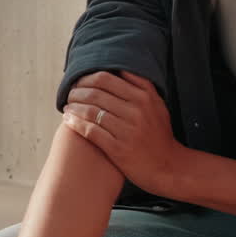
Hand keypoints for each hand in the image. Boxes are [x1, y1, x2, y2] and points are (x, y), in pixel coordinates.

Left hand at [62, 71, 185, 196]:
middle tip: (68, 94)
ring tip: (66, 107)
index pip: (106, 78)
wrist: (169, 167)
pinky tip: (68, 121)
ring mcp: (127, 130)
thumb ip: (141, 85)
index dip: (87, 78)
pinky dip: (76, 124)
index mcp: (144, 97)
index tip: (79, 82)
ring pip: (91, 111)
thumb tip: (120, 68)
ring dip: (73, 107)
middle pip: (95, 93)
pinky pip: (91, 131)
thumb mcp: (158, 105)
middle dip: (76, 92)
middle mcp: (136, 111)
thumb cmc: (160, 134)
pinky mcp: (119, 149)